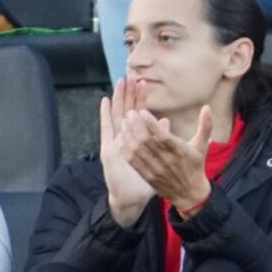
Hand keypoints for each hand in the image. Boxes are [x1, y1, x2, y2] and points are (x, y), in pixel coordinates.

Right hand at [98, 82, 160, 226]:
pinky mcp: (109, 150)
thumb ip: (163, 139)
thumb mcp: (159, 157)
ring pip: (117, 115)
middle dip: (129, 93)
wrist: (132, 198)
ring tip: (120, 82)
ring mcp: (115, 142)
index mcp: (137, 138)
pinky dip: (105, 115)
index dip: (141, 98)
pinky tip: (106, 101)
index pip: (139, 113)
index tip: (144, 82)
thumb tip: (166, 121)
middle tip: (132, 74)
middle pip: (126, 110)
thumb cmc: (146, 179)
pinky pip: (107, 129)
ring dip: (118, 99)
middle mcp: (125, 138)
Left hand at [123, 103, 213, 215]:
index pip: (162, 135)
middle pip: (146, 141)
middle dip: (135, 125)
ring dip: (128, 135)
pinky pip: (133, 162)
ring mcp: (155, 169)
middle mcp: (166, 160)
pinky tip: (122, 140)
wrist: (189, 194)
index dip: (151, 123)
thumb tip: (207, 107)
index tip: (142, 111)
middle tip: (129, 113)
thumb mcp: (202, 145)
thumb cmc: (195, 166)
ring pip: (137, 150)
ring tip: (123, 123)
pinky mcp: (147, 176)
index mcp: (179, 150)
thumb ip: (205, 125)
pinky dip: (126, 150)